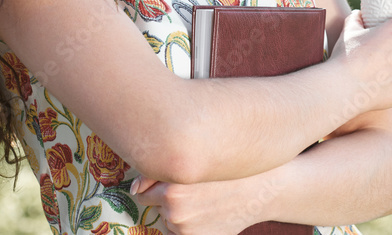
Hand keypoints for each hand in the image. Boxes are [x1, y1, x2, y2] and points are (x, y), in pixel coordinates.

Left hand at [131, 174, 279, 234]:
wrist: (257, 190)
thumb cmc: (226, 170)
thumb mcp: (194, 164)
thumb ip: (158, 172)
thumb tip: (134, 189)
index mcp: (172, 191)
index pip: (142, 192)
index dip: (152, 186)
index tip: (162, 183)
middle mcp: (175, 213)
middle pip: (156, 205)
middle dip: (167, 197)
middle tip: (193, 188)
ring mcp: (185, 229)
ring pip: (169, 218)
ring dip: (178, 211)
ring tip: (204, 199)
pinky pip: (180, 230)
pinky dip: (188, 224)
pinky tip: (206, 213)